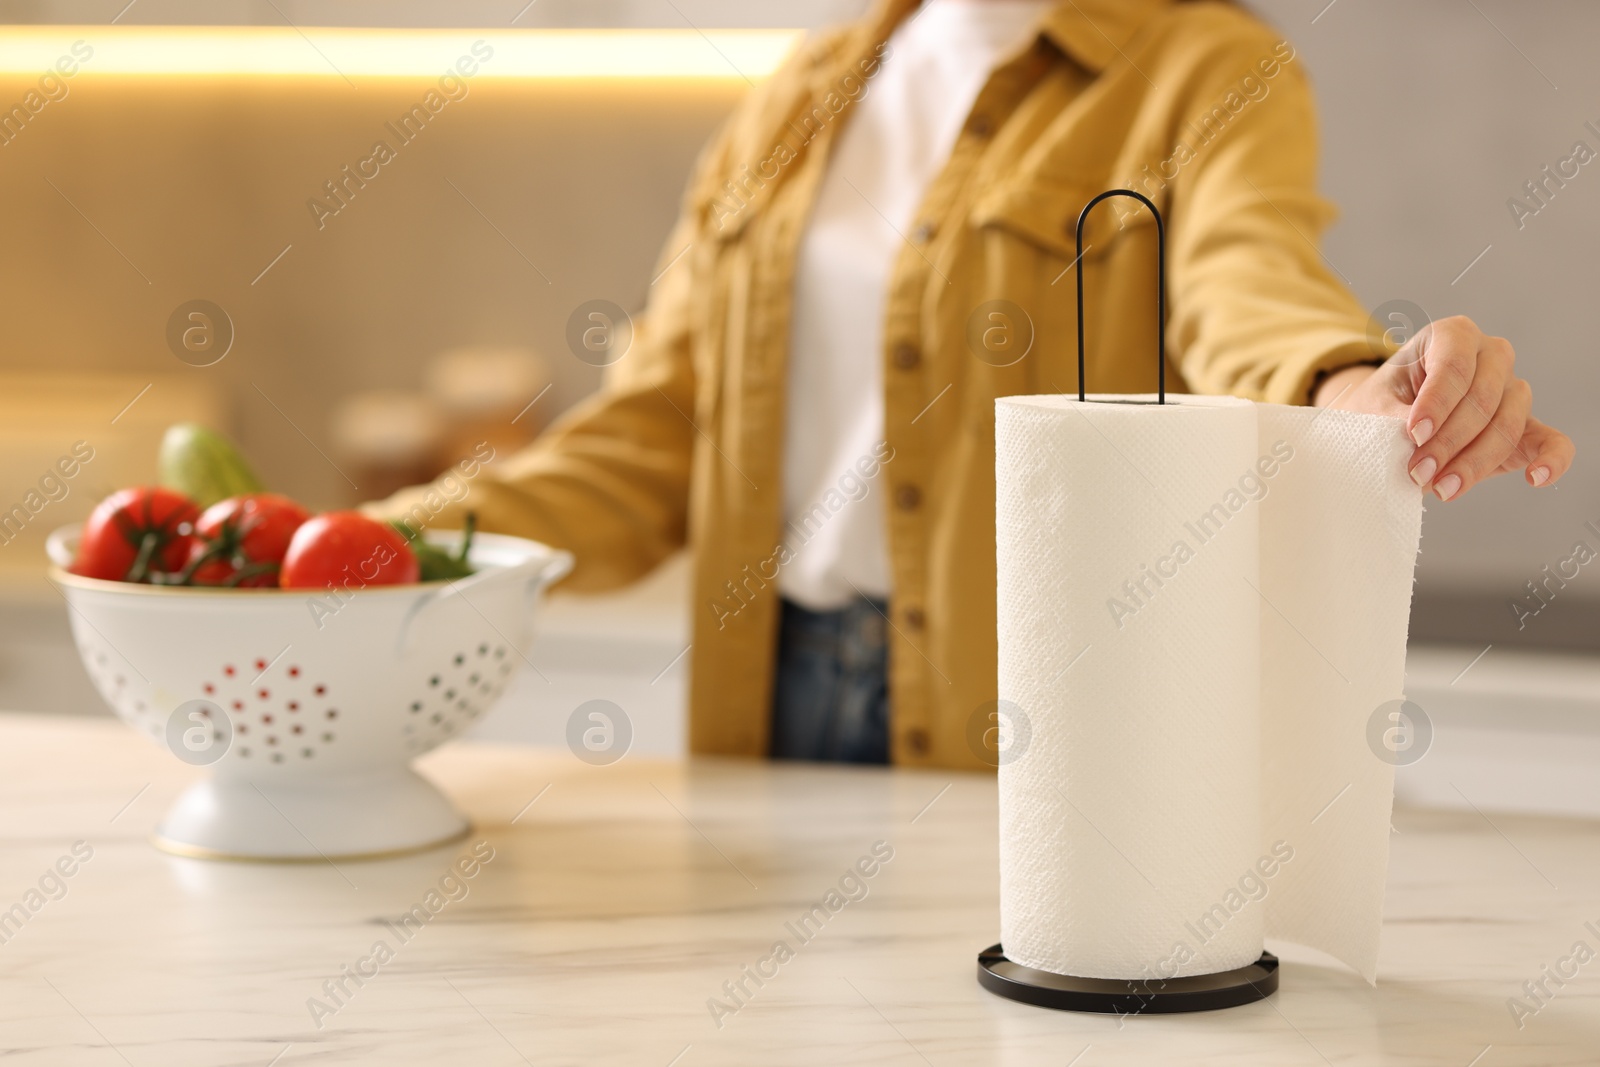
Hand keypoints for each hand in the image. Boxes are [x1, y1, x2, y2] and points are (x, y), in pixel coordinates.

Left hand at [1312, 316, 1572, 500]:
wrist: (1384, 421)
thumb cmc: (1379, 404)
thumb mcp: (1373, 404)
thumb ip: (1391, 416)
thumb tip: (1414, 438)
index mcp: (1452, 336)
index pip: (1454, 365)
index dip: (1437, 403)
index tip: (1414, 434)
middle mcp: (1490, 356)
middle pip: (1483, 398)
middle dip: (1450, 441)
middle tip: (1418, 472)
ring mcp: (1512, 390)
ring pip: (1508, 425)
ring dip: (1474, 461)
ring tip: (1441, 488)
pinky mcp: (1526, 428)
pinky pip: (1552, 441)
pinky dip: (1552, 460)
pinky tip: (1536, 479)